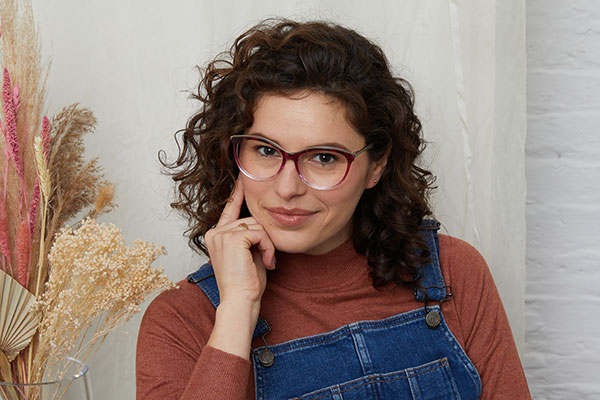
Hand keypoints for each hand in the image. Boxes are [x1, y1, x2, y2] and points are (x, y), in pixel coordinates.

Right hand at [204, 178, 275, 309]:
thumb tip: (261, 221)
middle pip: (251, 219)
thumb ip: (250, 236)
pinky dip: (268, 247)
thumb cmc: (246, 283)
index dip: (237, 194)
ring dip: (268, 244)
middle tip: (266, 258)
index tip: (242, 180)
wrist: (240, 300)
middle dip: (264, 238)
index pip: (229, 209)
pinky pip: (261, 233)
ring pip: (258, 226)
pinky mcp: (232, 238)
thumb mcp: (248, 254)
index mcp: (216, 235)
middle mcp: (215, 232)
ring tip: (266, 262)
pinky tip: (266, 262)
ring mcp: (222, 234)